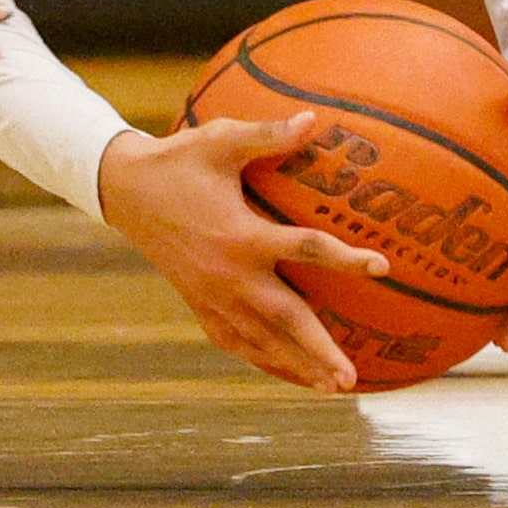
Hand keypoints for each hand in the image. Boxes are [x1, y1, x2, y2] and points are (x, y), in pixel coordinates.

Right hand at [97, 114, 388, 392]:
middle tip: (351, 378)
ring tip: (332, 388)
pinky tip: (288, 374)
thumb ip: (268, 135)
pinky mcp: (199, 304)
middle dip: (318, 350)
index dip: (345, 258)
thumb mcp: (220, 140)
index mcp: (241, 234)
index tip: (382, 267)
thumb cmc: (179, 160)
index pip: (304, 250)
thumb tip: (313, 119)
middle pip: (284, 319)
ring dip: (297, 365)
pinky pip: (235, 341)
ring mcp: (213, 295)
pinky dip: (263, 360)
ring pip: (261, 339)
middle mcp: (229, 274)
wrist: (125, 192)